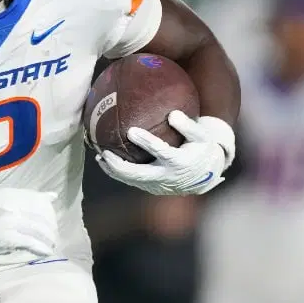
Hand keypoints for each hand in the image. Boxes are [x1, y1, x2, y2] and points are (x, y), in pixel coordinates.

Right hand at [0, 188, 58, 258]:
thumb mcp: (5, 199)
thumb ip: (28, 198)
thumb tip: (53, 196)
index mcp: (13, 196)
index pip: (40, 202)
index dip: (50, 214)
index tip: (53, 222)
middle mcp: (14, 207)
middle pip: (42, 219)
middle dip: (51, 230)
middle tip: (55, 237)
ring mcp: (12, 222)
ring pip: (39, 231)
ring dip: (49, 240)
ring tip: (53, 246)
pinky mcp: (9, 236)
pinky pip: (31, 242)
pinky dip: (41, 248)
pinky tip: (47, 252)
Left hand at [97, 111, 234, 195]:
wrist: (204, 175)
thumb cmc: (201, 149)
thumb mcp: (201, 136)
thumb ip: (188, 126)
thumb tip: (172, 114)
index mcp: (179, 162)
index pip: (161, 152)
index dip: (146, 142)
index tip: (131, 131)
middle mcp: (166, 177)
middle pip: (139, 174)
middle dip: (120, 165)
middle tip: (105, 152)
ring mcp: (157, 185)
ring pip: (132, 181)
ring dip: (114, 171)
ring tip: (99, 158)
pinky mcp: (151, 188)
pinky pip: (132, 181)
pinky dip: (118, 173)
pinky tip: (105, 163)